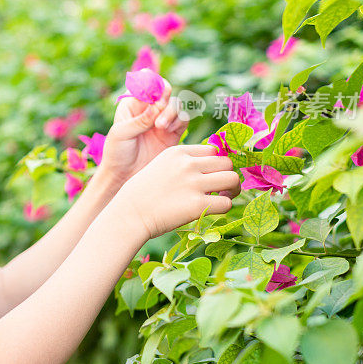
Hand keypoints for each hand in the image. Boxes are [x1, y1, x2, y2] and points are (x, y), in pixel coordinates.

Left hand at [99, 78, 186, 188]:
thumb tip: (158, 105)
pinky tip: (168, 130)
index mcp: (132, 104)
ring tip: (161, 127)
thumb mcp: (121, 134)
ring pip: (176, 106)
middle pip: (166, 94)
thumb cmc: (116, 153)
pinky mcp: (173, 133)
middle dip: (165, 101)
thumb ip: (140, 120)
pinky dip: (179, 121)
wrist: (124, 177)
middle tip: (159, 114)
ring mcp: (161, 121)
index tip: (157, 94)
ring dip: (172, 112)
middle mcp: (148, 109)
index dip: (155, 86)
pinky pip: (183, 120)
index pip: (147, 85)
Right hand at [117, 144, 239, 238]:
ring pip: (232, 179)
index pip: (213, 150)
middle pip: (227, 163)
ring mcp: (194, 183)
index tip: (211, 175)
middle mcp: (188, 164)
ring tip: (222, 197)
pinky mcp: (197, 205)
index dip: (216, 164)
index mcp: (178, 151)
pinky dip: (223, 207)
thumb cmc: (144, 193)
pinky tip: (212, 209)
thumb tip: (213, 169)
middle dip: (227, 175)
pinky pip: (226, 203)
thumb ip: (183, 163)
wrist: (129, 213)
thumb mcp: (161, 166)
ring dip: (232, 189)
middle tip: (222, 188)